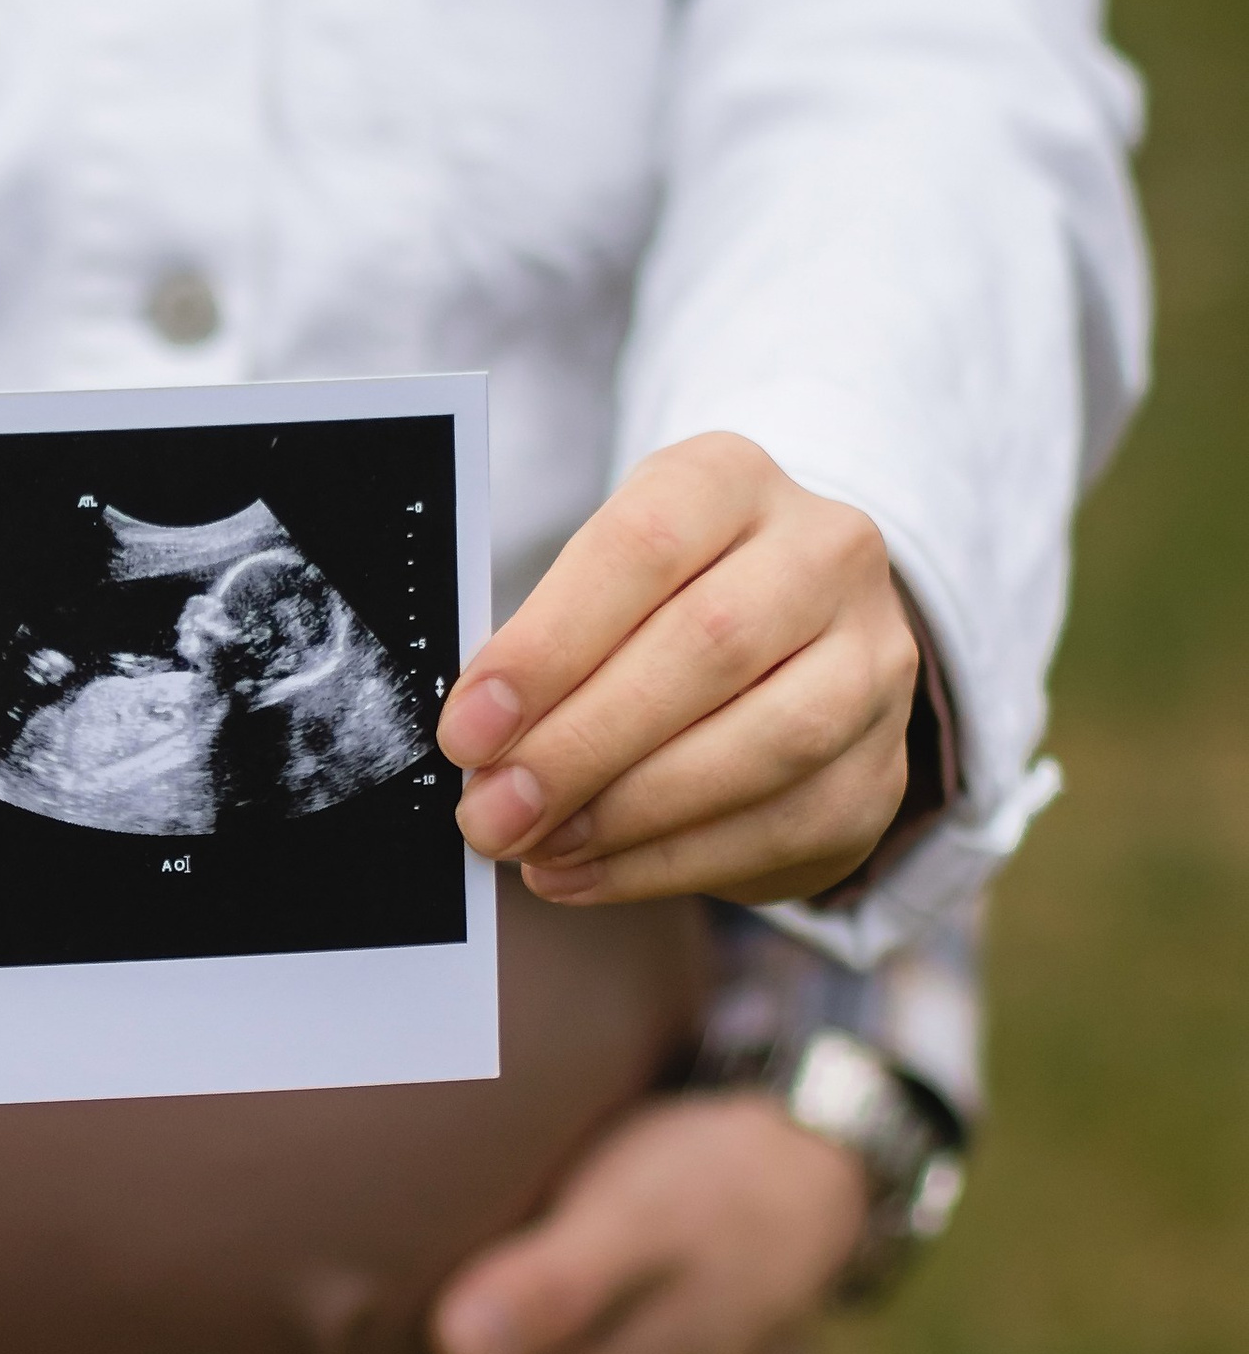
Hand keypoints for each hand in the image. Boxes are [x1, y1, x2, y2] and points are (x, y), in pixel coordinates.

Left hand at [441, 433, 918, 908]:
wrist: (792, 646)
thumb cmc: (657, 610)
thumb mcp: (600, 586)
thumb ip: (547, 647)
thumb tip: (480, 747)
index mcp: (732, 480)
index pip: (642, 547)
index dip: (548, 647)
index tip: (468, 731)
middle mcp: (824, 553)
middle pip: (707, 646)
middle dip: (581, 745)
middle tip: (493, 811)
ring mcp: (873, 660)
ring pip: (765, 744)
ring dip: (630, 812)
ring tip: (540, 847)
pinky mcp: (884, 764)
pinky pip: (783, 825)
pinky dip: (670, 863)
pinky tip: (587, 874)